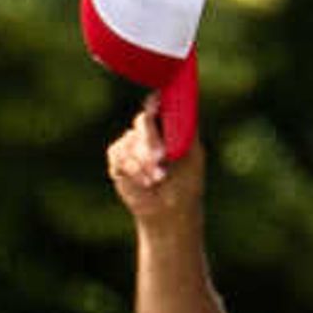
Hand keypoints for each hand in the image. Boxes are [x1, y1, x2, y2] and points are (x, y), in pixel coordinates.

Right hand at [103, 96, 200, 226]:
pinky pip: (119, 153)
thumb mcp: (194, 154)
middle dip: (151, 140)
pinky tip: (144, 182)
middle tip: (162, 158)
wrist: (170, 210)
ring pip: (130, 140)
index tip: (157, 107)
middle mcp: (148, 131)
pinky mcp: (118, 158)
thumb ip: (188, 129)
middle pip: (143, 120)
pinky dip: (132, 168)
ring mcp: (131, 143)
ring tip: (157, 179)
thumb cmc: (186, 182)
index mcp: (167, 125)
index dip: (156, 103)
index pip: (158, 104)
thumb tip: (185, 106)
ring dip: (144, 162)